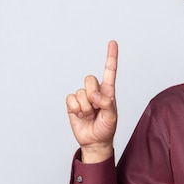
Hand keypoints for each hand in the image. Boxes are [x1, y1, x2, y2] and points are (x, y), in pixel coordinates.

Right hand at [66, 41, 118, 161]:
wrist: (94, 141)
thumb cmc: (106, 128)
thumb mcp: (112, 116)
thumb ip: (107, 103)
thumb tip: (94, 95)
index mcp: (108, 91)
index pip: (110, 71)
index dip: (111, 57)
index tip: (113, 42)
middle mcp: (95, 91)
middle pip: (90, 78)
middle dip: (93, 94)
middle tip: (97, 107)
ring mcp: (83, 97)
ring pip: (80, 92)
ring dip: (86, 106)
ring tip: (90, 115)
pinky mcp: (73, 104)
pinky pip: (71, 99)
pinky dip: (76, 108)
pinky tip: (81, 115)